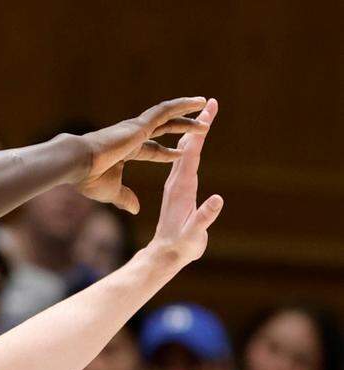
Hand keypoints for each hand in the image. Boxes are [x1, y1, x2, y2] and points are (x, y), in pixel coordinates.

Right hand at [77, 97, 211, 213]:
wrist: (77, 163)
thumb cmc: (88, 179)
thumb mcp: (111, 192)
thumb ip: (125, 198)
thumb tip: (135, 209)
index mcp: (125, 150)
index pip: (151, 150)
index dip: (166, 153)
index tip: (180, 154)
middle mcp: (131, 136)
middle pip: (163, 129)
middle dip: (181, 126)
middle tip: (200, 125)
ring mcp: (136, 128)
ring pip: (168, 116)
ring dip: (187, 113)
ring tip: (206, 107)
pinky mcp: (140, 124)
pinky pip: (166, 111)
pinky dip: (182, 105)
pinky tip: (198, 103)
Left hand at [149, 98, 222, 265]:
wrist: (164, 254)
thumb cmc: (181, 245)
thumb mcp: (194, 233)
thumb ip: (204, 217)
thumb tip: (217, 200)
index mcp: (180, 186)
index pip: (190, 151)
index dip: (199, 130)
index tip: (208, 110)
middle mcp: (176, 181)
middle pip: (187, 145)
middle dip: (198, 123)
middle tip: (210, 102)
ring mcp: (176, 184)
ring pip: (184, 152)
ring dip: (194, 132)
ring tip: (203, 114)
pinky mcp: (178, 189)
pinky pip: (184, 162)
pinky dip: (191, 147)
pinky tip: (192, 141)